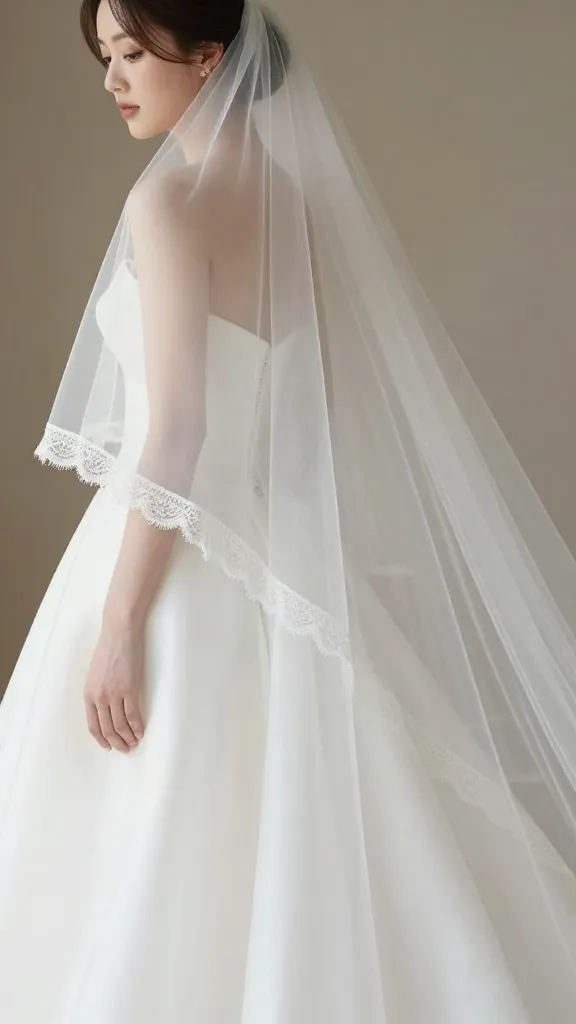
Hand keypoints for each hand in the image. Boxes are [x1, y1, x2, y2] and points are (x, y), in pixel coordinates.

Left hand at [83, 618, 145, 752]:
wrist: (120, 632)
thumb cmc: (108, 649)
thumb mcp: (95, 673)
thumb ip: (98, 691)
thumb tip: (105, 708)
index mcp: (88, 693)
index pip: (93, 725)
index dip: (101, 739)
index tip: (108, 746)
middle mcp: (99, 697)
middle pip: (107, 729)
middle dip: (116, 743)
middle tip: (125, 749)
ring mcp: (114, 694)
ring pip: (121, 725)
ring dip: (128, 738)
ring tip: (134, 743)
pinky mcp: (130, 689)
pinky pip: (133, 715)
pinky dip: (137, 727)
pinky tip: (141, 732)